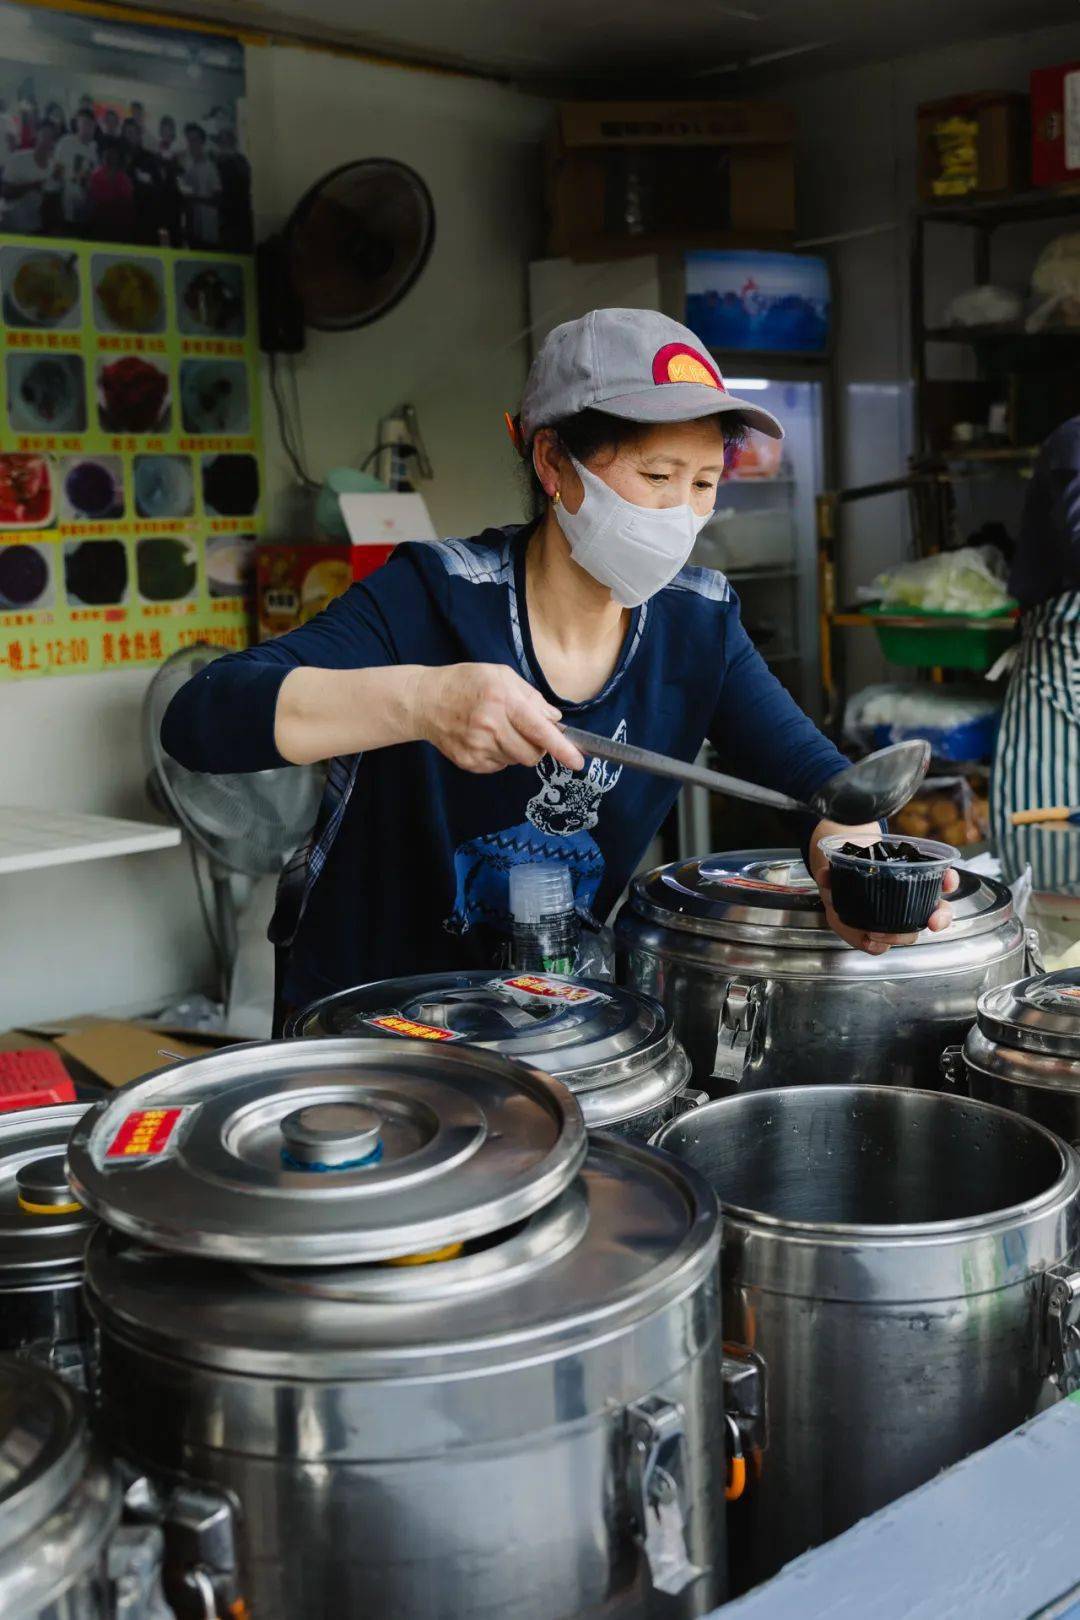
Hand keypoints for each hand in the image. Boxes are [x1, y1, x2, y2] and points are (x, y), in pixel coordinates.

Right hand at [412, 663, 583, 774]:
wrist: (426, 701)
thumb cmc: (466, 683)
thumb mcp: (500, 675)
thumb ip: (531, 697)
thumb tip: (554, 720)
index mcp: (502, 700)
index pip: (539, 730)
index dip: (561, 748)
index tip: (577, 761)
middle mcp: (490, 726)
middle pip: (532, 753)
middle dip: (538, 747)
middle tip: (527, 732)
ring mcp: (478, 747)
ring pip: (516, 760)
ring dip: (517, 749)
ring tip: (498, 729)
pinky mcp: (469, 761)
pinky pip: (500, 765)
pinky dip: (500, 754)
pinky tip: (485, 738)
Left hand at [808, 819, 958, 955]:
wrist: (835, 884)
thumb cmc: (850, 870)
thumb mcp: (841, 865)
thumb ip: (834, 870)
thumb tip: (825, 874)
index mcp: (910, 878)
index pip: (941, 879)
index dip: (949, 880)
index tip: (948, 879)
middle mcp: (909, 901)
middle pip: (934, 914)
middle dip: (940, 917)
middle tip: (933, 921)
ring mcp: (894, 919)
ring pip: (907, 933)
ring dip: (895, 934)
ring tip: (876, 934)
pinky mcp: (876, 934)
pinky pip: (879, 945)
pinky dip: (873, 946)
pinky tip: (868, 942)